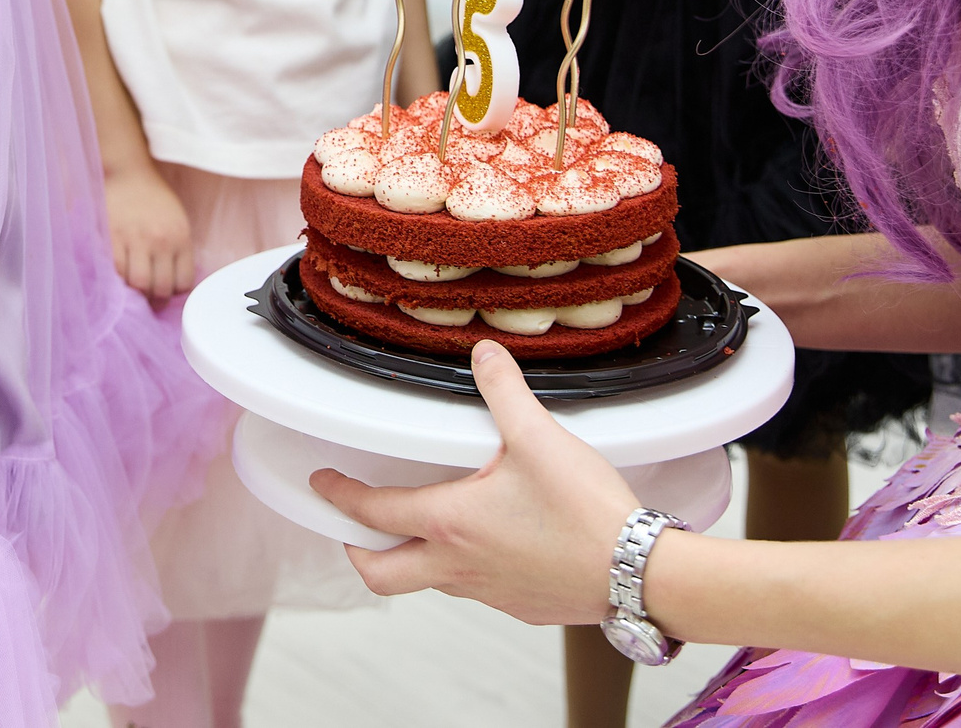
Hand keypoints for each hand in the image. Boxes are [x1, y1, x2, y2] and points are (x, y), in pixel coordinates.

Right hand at [106, 164, 195, 300]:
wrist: (128, 173)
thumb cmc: (153, 197)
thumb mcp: (177, 220)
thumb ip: (178, 248)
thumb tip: (175, 283)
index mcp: (181, 237)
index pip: (184, 282)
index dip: (175, 292)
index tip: (167, 291)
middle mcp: (161, 241)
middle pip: (161, 288)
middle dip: (155, 297)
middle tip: (148, 296)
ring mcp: (136, 240)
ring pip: (139, 284)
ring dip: (136, 291)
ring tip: (133, 286)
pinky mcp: (113, 237)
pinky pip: (117, 271)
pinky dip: (118, 277)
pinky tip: (119, 273)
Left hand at [312, 339, 638, 623]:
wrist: (639, 574)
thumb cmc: (588, 515)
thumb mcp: (539, 438)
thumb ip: (504, 392)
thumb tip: (484, 356)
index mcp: (449, 523)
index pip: (373, 512)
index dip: (339, 495)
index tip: (322, 483)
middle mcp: (458, 566)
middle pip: (382, 575)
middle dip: (358, 551)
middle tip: (351, 527)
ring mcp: (488, 593)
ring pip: (428, 583)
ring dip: (413, 558)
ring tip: (420, 527)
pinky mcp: (520, 605)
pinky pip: (474, 592)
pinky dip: (461, 570)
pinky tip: (484, 545)